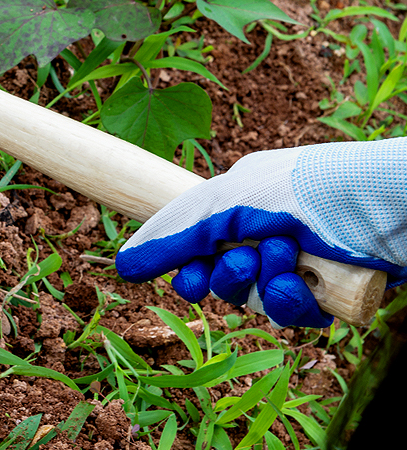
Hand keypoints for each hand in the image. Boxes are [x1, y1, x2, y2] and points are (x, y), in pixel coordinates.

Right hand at [116, 139, 406, 327]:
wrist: (390, 206)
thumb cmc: (311, 188)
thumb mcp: (233, 200)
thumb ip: (178, 230)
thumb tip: (123, 264)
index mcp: (241, 200)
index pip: (195, 240)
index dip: (183, 263)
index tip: (177, 279)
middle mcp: (266, 232)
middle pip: (221, 276)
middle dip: (226, 275)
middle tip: (235, 268)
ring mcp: (297, 263)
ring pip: (254, 299)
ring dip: (263, 284)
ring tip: (286, 260)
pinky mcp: (326, 292)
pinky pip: (290, 315)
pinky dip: (294, 302)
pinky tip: (306, 285)